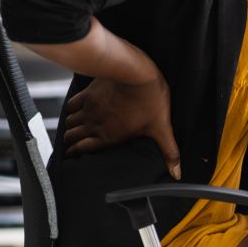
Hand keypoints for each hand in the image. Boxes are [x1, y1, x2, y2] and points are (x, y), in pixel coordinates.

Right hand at [62, 71, 183, 180]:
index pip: (82, 149)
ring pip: (70, 121)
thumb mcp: (161, 127)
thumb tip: (177, 173)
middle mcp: (94, 124)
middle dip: (70, 141)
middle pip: (72, 136)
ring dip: (70, 126)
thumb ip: (168, 151)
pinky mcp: (88, 93)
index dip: (74, 153)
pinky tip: (75, 109)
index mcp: (109, 136)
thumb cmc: (149, 99)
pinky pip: (71, 104)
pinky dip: (71, 109)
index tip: (71, 155)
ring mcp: (89, 108)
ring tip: (73, 128)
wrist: (135, 73)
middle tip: (71, 143)